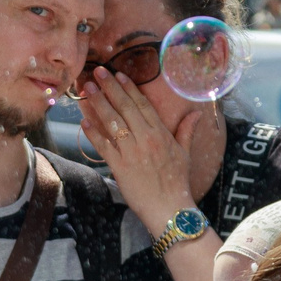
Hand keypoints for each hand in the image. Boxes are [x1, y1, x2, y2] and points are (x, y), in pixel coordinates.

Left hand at [76, 65, 198, 230]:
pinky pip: (104, 146)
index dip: (129, 88)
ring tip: (87, 89)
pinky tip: (84, 120)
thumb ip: (186, 131)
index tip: (119, 74)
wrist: (169, 209)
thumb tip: (195, 114)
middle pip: (125, 108)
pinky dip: (94, 133)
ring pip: (113, 122)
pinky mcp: (120, 167)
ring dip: (99, 104)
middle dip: (110, 88)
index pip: (143, 105)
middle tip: (98, 72)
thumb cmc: (178, 182)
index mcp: (161, 134)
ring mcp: (132, 152)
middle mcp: (146, 139)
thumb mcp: (184, 154)